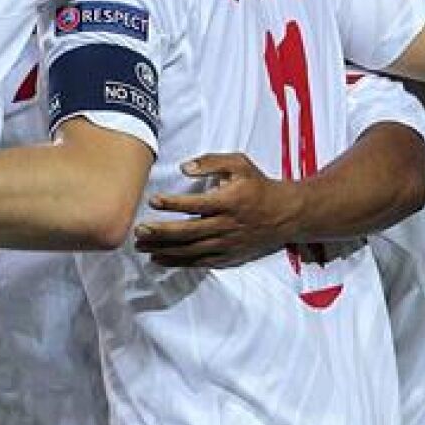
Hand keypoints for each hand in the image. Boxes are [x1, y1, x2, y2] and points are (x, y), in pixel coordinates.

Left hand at [133, 153, 303, 267]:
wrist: (285, 214)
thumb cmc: (258, 186)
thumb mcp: (240, 164)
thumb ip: (212, 162)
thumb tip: (184, 167)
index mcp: (230, 201)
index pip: (196, 204)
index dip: (173, 203)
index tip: (153, 200)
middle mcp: (227, 225)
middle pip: (189, 232)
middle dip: (161, 232)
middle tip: (139, 230)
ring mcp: (227, 244)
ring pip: (190, 250)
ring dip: (164, 249)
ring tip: (141, 245)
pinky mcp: (227, 256)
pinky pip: (199, 262)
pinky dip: (177, 262)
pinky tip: (158, 259)